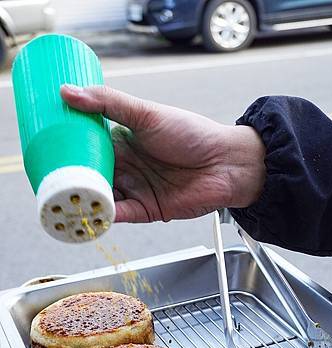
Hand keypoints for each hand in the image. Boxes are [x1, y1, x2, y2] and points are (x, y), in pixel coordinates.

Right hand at [60, 85, 264, 222]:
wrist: (227, 164)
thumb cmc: (193, 134)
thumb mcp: (146, 113)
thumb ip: (108, 103)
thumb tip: (69, 92)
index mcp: (124, 140)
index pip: (89, 146)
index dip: (70, 149)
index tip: (49, 150)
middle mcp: (128, 166)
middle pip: (93, 174)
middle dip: (74, 178)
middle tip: (52, 179)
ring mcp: (137, 189)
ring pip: (103, 196)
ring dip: (86, 199)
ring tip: (66, 200)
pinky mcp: (147, 210)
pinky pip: (121, 215)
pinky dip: (105, 215)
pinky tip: (91, 212)